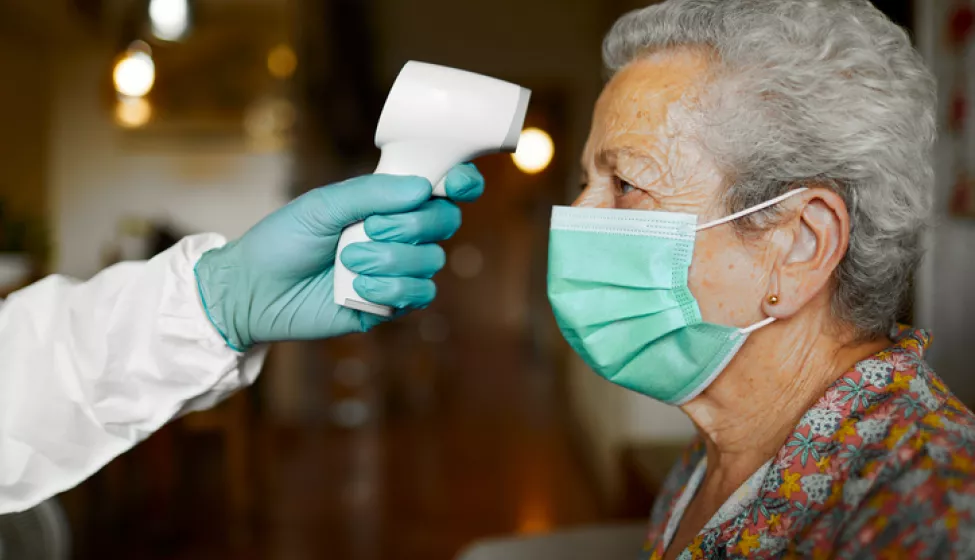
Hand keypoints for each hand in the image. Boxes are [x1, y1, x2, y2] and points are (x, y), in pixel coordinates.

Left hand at [194, 164, 484, 350]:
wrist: (255, 291)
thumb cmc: (283, 241)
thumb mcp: (322, 205)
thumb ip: (371, 193)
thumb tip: (423, 188)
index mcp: (386, 202)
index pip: (439, 188)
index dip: (460, 182)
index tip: (456, 183)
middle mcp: (399, 234)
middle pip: (443, 221)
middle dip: (410, 225)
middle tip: (369, 229)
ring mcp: (397, 269)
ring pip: (432, 260)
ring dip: (391, 260)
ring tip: (349, 263)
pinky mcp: (391, 305)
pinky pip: (420, 294)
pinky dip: (391, 290)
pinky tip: (358, 290)